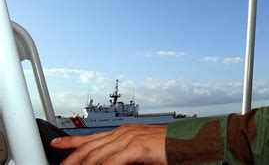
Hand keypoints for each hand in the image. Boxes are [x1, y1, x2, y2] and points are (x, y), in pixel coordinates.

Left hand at [51, 124, 167, 163]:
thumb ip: (123, 157)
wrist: (186, 142)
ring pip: (96, 155)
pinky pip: (112, 161)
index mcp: (123, 132)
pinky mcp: (136, 147)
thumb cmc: (166, 148)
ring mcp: (129, 138)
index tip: (56, 144)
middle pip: (88, 147)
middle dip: (70, 158)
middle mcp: (123, 132)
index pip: (91, 137)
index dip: (71, 141)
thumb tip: (108, 163)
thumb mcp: (138, 153)